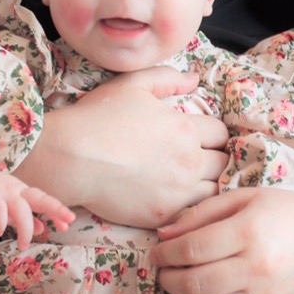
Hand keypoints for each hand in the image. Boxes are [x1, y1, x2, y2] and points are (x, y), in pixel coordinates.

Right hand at [0, 168, 75, 249]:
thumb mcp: (9, 207)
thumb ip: (24, 217)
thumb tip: (43, 229)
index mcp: (23, 193)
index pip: (44, 201)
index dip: (57, 212)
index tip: (68, 225)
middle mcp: (16, 191)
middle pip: (39, 198)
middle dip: (55, 209)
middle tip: (67, 223)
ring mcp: (1, 192)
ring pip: (20, 207)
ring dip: (25, 227)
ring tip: (23, 245)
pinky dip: (0, 220)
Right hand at [19, 65, 229, 226]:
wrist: (71, 158)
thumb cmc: (98, 117)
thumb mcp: (132, 85)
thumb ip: (167, 78)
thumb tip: (195, 80)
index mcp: (185, 128)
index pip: (220, 133)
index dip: (213, 134)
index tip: (204, 138)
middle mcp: (189, 160)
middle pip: (222, 162)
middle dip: (216, 158)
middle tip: (203, 160)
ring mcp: (178, 191)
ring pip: (214, 191)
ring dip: (207, 184)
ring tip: (193, 182)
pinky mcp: (162, 214)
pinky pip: (192, 214)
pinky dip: (191, 207)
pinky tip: (178, 199)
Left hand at [151, 187, 293, 293]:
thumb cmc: (285, 211)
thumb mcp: (245, 197)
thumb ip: (202, 213)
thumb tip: (164, 234)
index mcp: (248, 231)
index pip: (192, 249)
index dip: (165, 253)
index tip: (155, 251)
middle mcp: (256, 266)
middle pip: (194, 283)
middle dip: (168, 279)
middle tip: (161, 269)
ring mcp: (263, 292)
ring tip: (177, 281)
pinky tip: (200, 291)